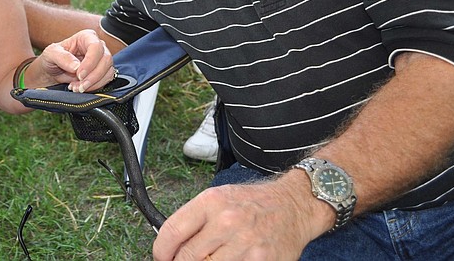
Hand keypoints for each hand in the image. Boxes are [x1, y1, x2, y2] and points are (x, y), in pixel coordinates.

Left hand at [36, 29, 114, 92]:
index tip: (79, 74)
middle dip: (93, 76)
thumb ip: (62, 57)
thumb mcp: (51, 54)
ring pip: (107, 71)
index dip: (90, 62)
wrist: (52, 71)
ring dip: (93, 83)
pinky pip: (106, 80)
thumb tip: (76, 66)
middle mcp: (97, 46)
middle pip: (106, 59)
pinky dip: (94, 87)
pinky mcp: (103, 72)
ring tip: (76, 87)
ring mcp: (101, 59)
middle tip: (79, 85)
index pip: (96, 46)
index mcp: (86, 37)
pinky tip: (81, 87)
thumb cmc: (52, 58)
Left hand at [153, 174, 329, 260]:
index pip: (172, 231)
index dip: (161, 250)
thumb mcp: (219, 199)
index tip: (161, 256)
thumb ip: (194, 219)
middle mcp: (227, 221)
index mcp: (211, 202)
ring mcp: (245, 244)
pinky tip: (229, 259)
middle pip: (187, 256)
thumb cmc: (254, 203)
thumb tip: (169, 242)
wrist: (293, 205)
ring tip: (208, 259)